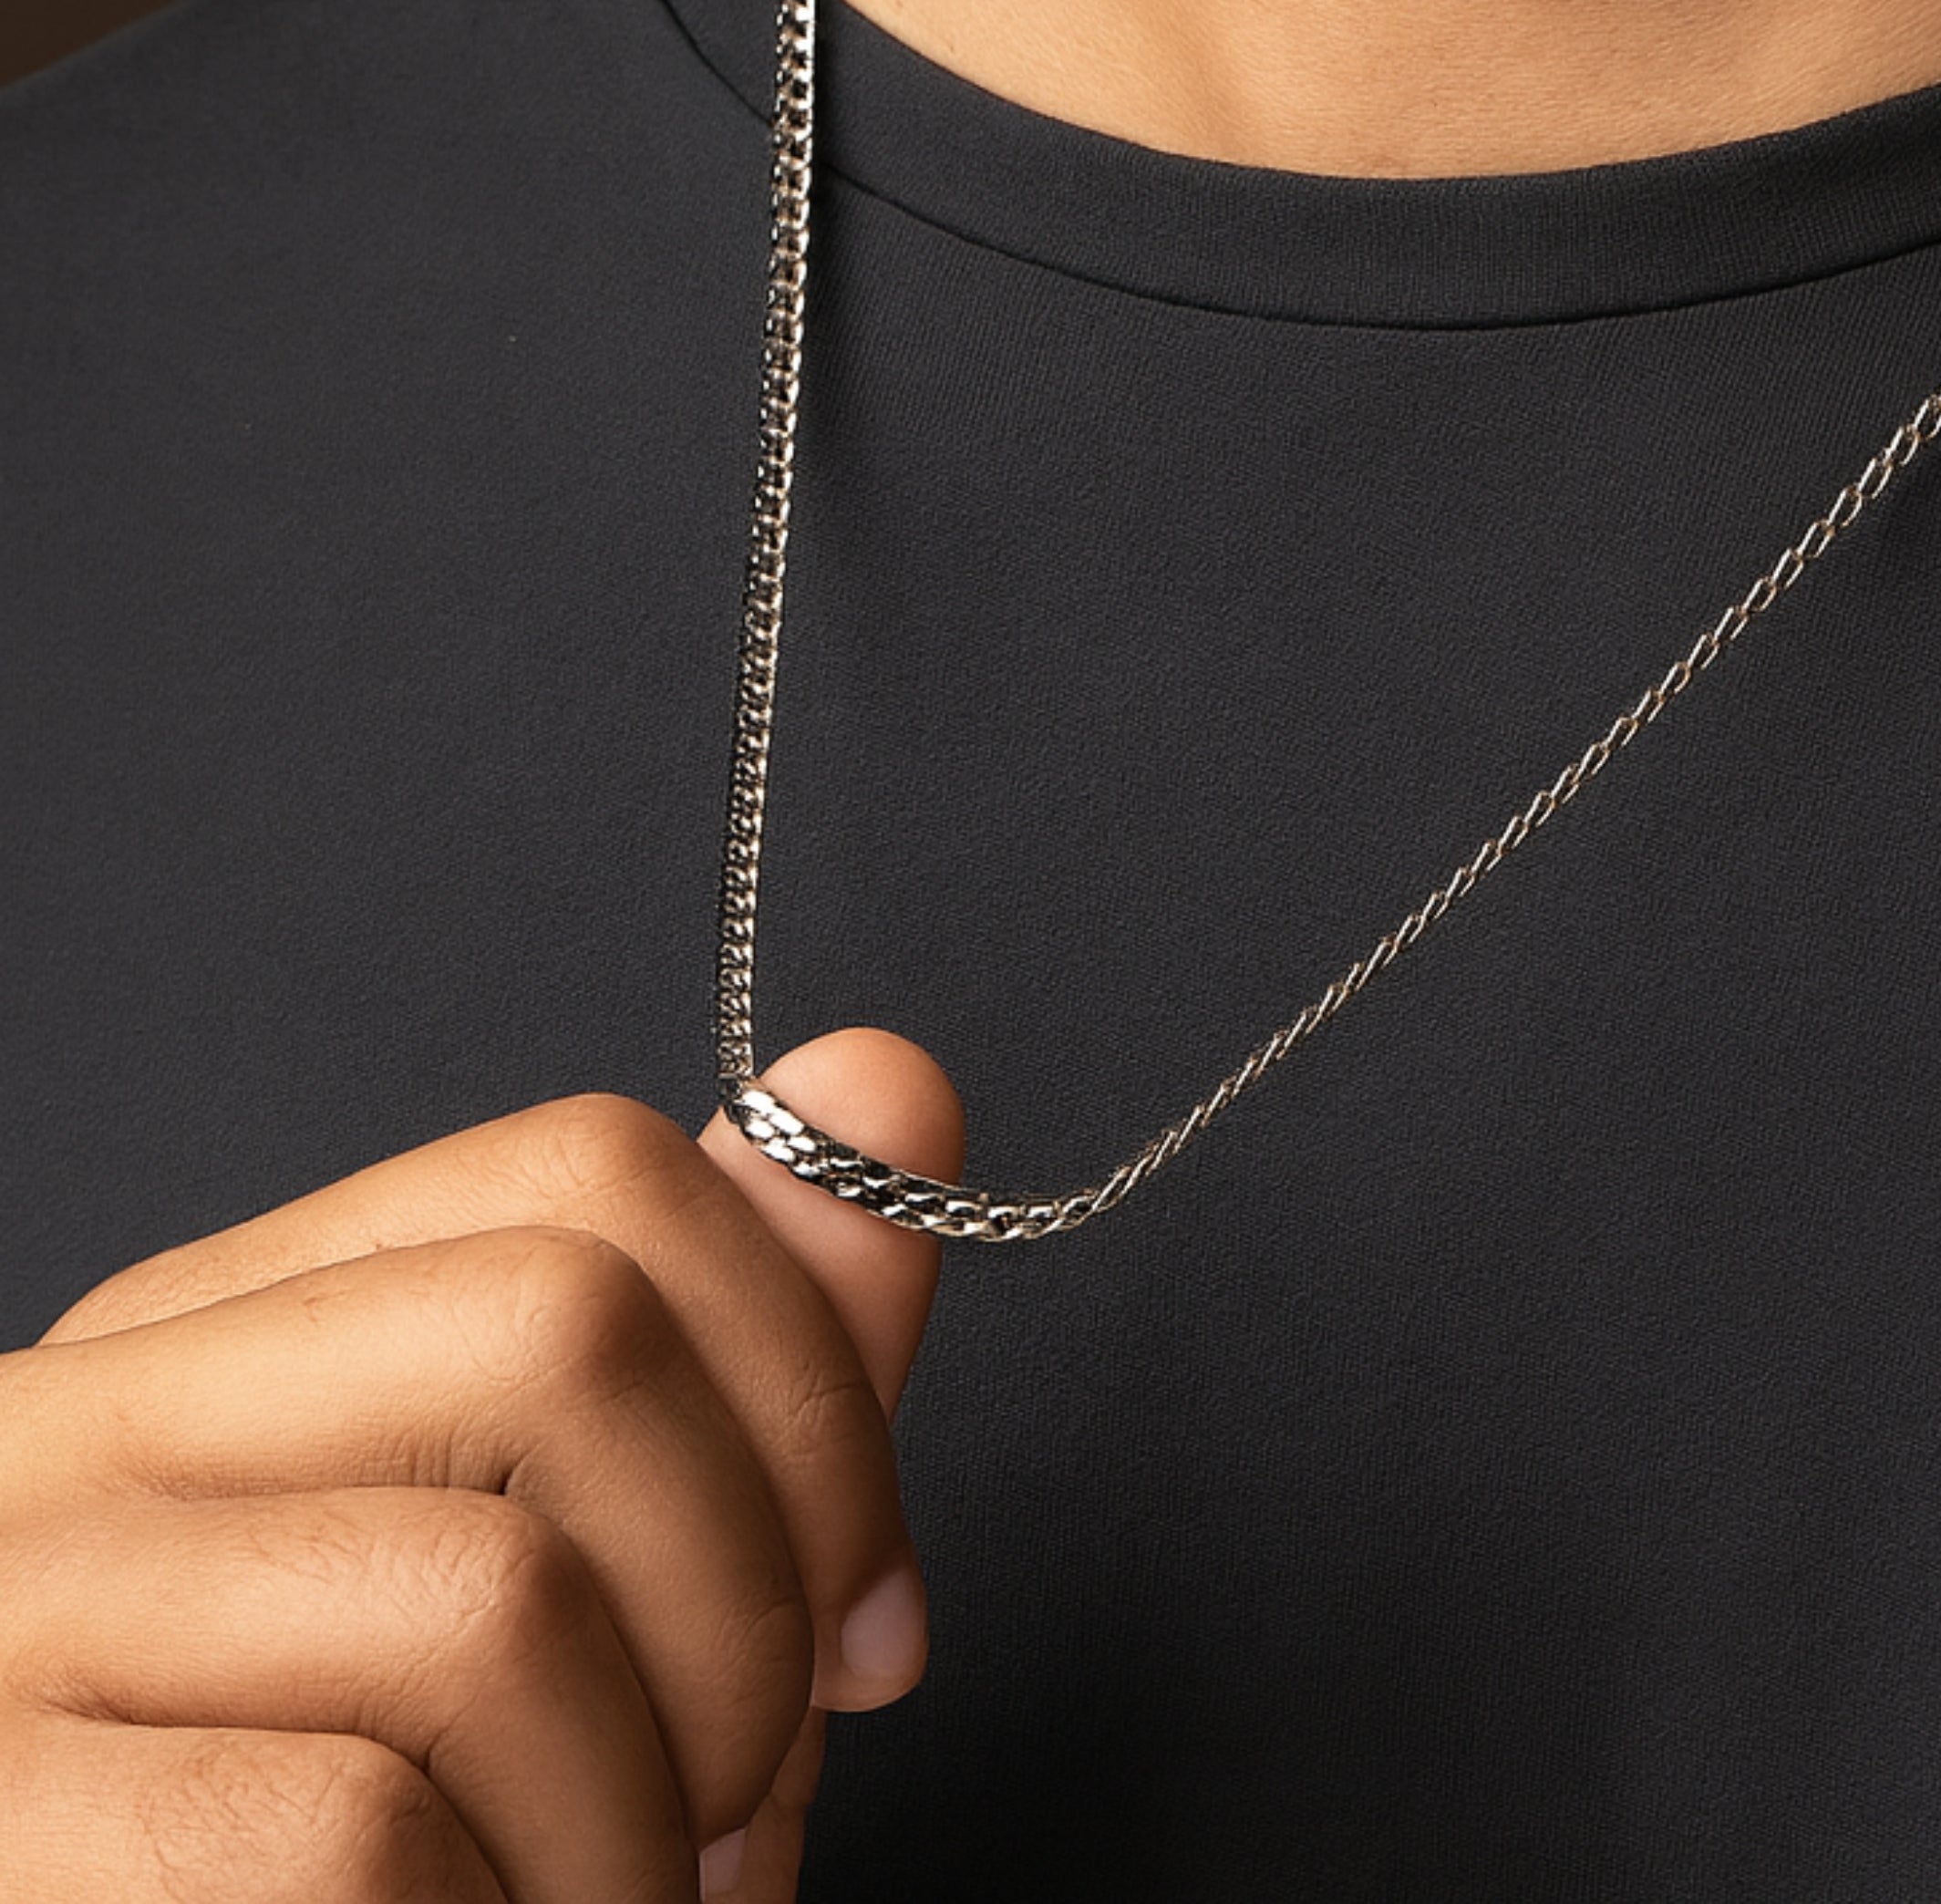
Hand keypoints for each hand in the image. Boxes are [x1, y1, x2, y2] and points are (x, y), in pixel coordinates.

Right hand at [0, 1028, 963, 1902]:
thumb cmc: (433, 1878)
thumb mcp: (627, 1604)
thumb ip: (752, 1365)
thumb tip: (890, 1080)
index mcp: (235, 1331)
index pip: (586, 1169)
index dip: (801, 1370)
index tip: (869, 1610)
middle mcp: (91, 1420)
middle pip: (567, 1329)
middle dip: (746, 1599)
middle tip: (739, 1797)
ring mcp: (13, 1615)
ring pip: (493, 1597)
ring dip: (640, 1822)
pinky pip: (360, 1831)